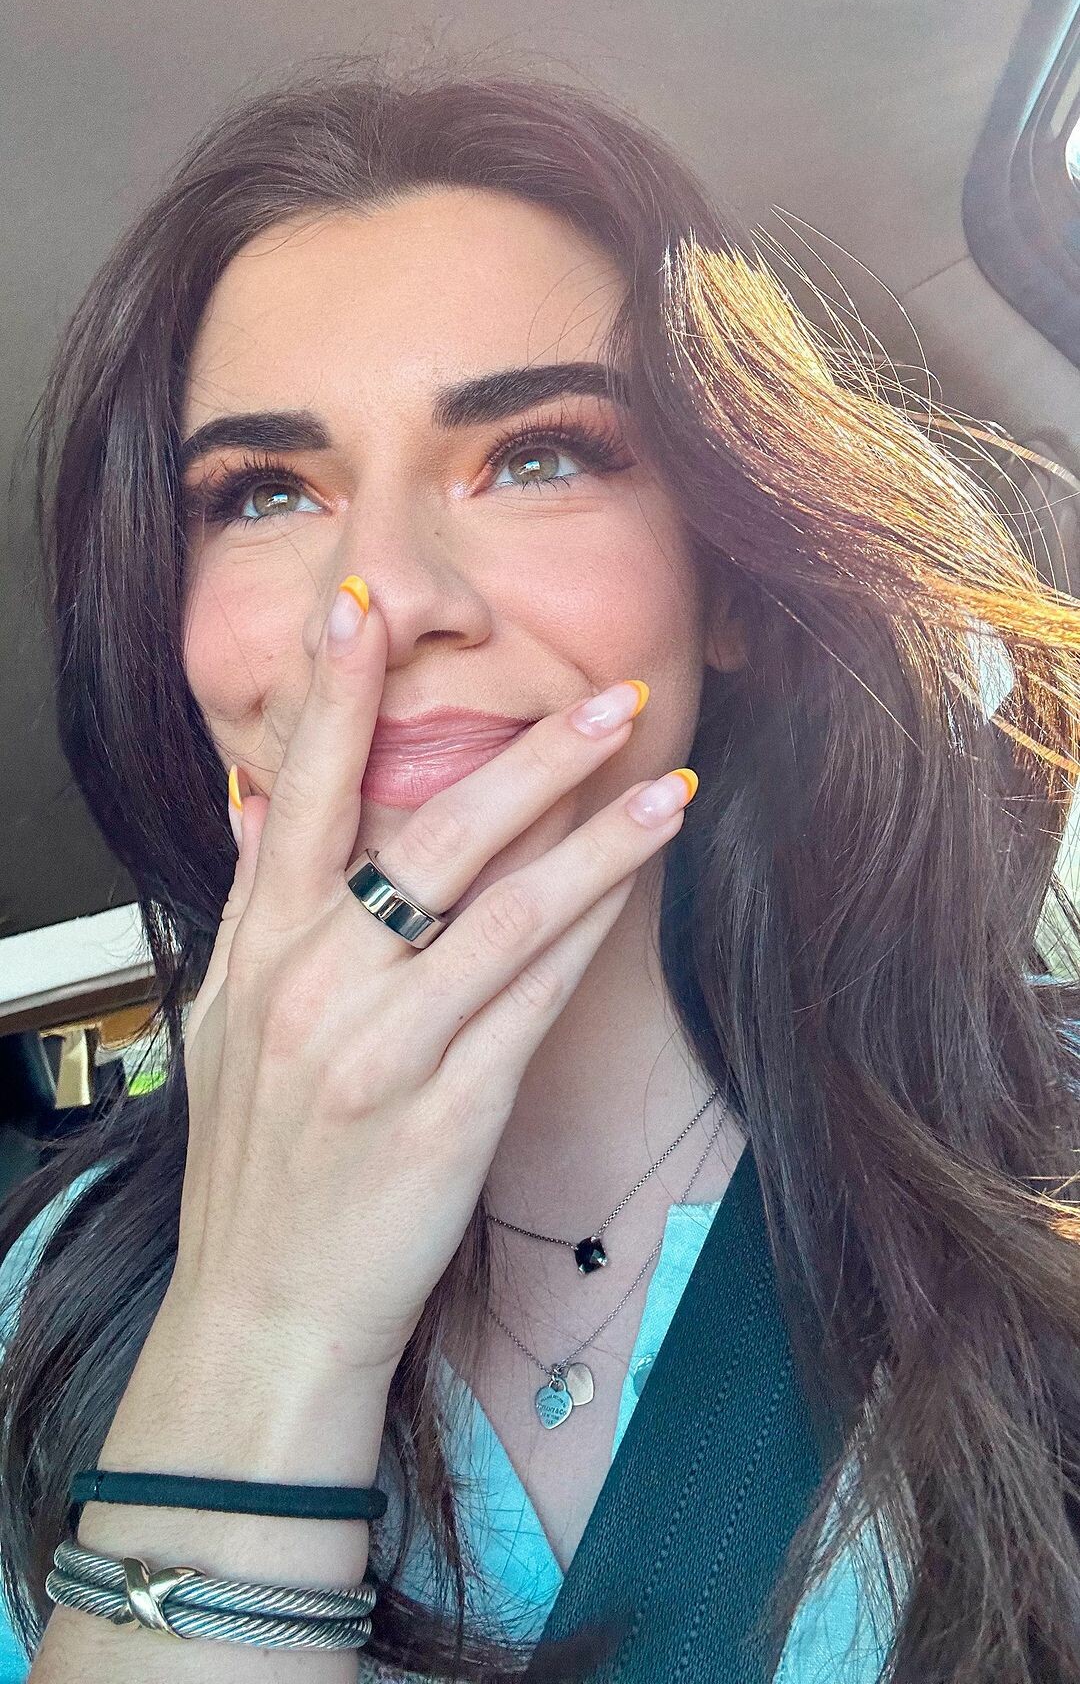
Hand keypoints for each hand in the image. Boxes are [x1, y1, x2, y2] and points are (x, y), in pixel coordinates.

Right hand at [172, 579, 696, 1386]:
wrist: (268, 1308)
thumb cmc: (255, 1163)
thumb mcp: (223, 1022)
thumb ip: (250, 903)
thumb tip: (256, 804)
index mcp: (259, 947)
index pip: (298, 792)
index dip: (333, 692)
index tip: (365, 601)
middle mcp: (314, 982)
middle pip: (432, 835)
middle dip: (532, 756)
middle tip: (609, 694)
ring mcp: (380, 1047)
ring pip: (505, 910)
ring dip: (598, 836)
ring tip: (666, 778)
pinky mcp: (444, 1110)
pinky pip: (533, 998)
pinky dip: (589, 931)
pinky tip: (637, 883)